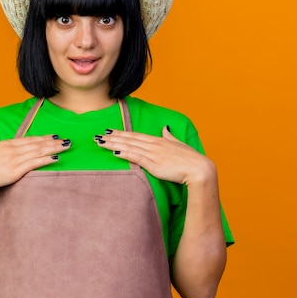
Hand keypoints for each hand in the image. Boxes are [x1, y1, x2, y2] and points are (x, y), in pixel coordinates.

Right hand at [0, 132, 71, 192]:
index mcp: (5, 144)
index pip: (28, 139)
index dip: (42, 138)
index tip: (53, 136)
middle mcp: (12, 149)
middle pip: (37, 144)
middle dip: (52, 142)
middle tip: (66, 140)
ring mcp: (14, 160)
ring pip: (38, 152)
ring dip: (54, 149)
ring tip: (65, 147)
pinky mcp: (15, 171)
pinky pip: (34, 163)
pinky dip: (46, 160)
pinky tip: (56, 158)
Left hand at [95, 127, 216, 186]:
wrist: (198, 169)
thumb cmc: (190, 159)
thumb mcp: (179, 144)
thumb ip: (170, 136)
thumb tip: (165, 128)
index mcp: (159, 140)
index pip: (136, 135)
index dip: (122, 133)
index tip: (110, 131)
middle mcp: (153, 144)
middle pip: (129, 139)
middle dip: (113, 137)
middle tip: (98, 135)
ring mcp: (153, 153)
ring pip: (129, 147)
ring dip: (113, 144)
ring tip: (100, 142)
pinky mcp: (153, 163)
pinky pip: (135, 157)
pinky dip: (124, 153)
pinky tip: (113, 152)